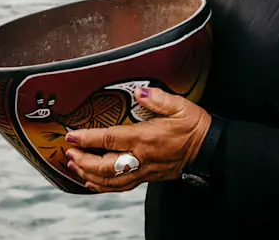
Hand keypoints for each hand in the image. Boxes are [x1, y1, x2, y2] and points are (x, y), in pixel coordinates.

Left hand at [63, 85, 209, 192]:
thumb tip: (139, 91)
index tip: (71, 136)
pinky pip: (121, 187)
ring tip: (74, 168)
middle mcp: (141, 157)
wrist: (209, 149)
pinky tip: (92, 183)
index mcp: (145, 138)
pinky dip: (103, 187)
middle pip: (104, 166)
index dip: (88, 138)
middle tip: (69, 154)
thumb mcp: (180, 106)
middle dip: (83, 162)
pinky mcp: (147, 177)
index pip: (110, 139)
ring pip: (110, 181)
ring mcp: (143, 170)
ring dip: (89, 176)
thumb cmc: (194, 126)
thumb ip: (158, 98)